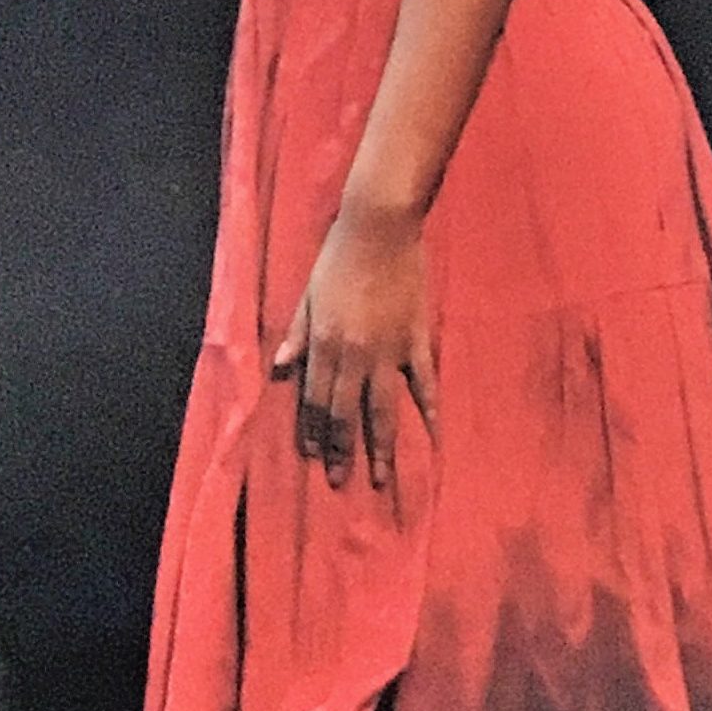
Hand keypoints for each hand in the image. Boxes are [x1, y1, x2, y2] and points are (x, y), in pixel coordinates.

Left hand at [270, 202, 438, 490]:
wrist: (379, 227)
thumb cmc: (337, 257)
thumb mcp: (308, 296)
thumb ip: (296, 334)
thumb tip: (277, 370)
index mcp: (325, 344)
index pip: (316, 400)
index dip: (315, 431)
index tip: (314, 458)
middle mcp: (356, 356)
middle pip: (346, 414)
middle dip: (342, 451)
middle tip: (341, 483)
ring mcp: (390, 352)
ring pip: (383, 410)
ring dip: (382, 448)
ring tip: (383, 479)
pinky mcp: (418, 341)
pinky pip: (425, 384)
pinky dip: (430, 412)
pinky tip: (434, 438)